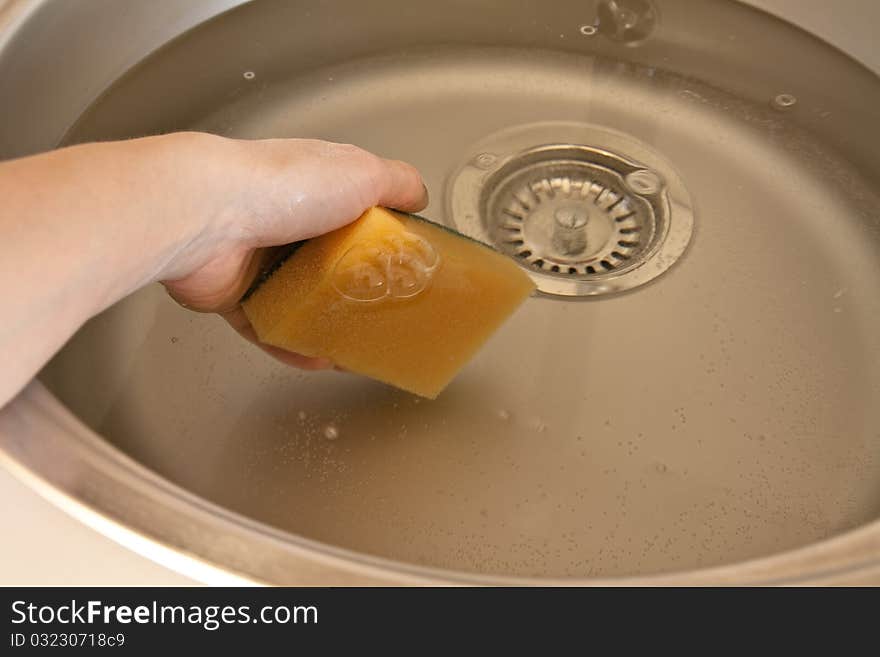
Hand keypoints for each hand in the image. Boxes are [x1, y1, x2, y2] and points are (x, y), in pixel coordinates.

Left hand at [154, 133, 427, 368]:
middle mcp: (289, 222)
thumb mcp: (361, 171)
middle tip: (387, 318)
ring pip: (303, 301)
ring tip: (359, 349)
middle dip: (360, 293)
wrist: (207, 216)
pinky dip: (293, 345)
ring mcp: (259, 261)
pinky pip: (270, 329)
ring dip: (330, 326)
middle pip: (333, 264)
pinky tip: (320, 359)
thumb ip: (396, 181)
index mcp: (318, 188)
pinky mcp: (235, 296)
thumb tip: (419, 196)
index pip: (360, 216)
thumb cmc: (286, 186)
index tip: (407, 272)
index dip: (384, 242)